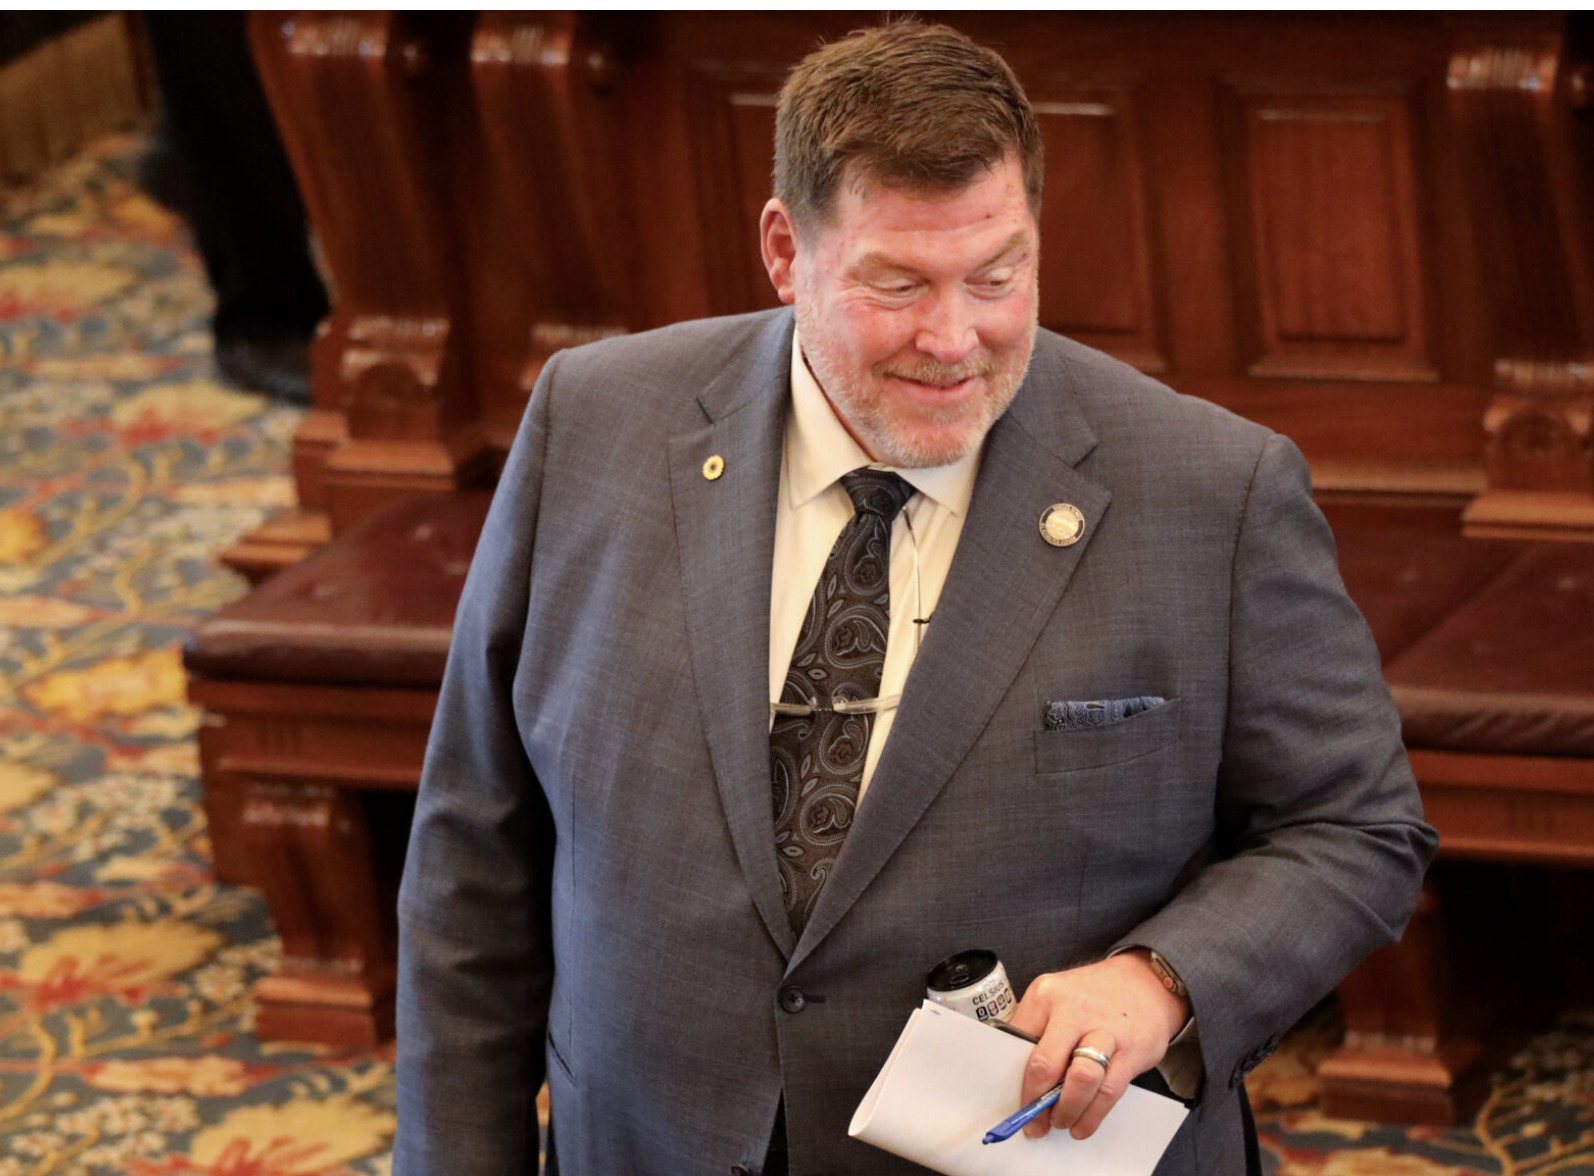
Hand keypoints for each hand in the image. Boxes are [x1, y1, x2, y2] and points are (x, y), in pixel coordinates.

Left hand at [1005, 950, 1189, 1140]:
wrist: (1146, 981)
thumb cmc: (1093, 996)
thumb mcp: (1058, 997)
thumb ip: (1038, 1030)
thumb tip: (1019, 1079)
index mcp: (1045, 995)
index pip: (1017, 1043)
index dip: (1012, 1079)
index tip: (1013, 1103)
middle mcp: (1072, 1010)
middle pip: (1045, 1063)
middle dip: (1036, 1102)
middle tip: (1034, 1123)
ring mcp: (1104, 1030)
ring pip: (1080, 1079)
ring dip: (1066, 1110)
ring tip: (1060, 1123)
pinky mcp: (1131, 1051)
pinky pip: (1107, 1091)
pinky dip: (1092, 1116)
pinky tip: (1082, 1126)